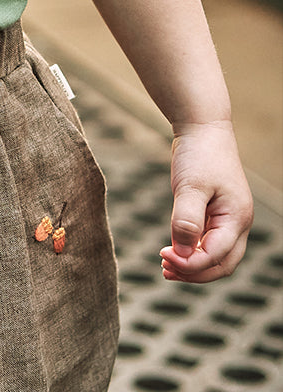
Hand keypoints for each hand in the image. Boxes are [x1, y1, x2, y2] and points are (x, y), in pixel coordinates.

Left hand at [160, 121, 252, 282]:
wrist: (202, 128)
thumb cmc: (199, 154)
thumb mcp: (190, 186)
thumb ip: (186, 220)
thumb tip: (180, 253)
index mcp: (237, 218)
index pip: (216, 256)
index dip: (190, 263)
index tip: (164, 256)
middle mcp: (237, 223)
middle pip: (222, 264)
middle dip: (195, 273)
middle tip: (165, 271)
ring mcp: (228, 219)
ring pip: (216, 257)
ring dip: (193, 266)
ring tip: (165, 267)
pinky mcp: (216, 214)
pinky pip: (208, 242)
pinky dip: (192, 251)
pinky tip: (173, 251)